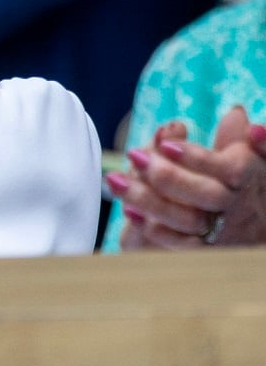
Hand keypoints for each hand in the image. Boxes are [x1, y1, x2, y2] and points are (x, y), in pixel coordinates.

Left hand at [109, 108, 265, 248]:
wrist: (249, 232)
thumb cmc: (239, 187)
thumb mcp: (242, 159)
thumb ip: (235, 138)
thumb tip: (236, 112)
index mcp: (248, 179)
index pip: (230, 169)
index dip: (197, 157)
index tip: (165, 145)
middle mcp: (237, 208)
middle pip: (206, 196)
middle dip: (168, 176)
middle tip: (134, 155)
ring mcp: (222, 233)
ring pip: (187, 220)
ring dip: (150, 200)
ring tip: (117, 180)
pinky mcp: (202, 253)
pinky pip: (179, 246)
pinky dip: (152, 228)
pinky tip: (129, 211)